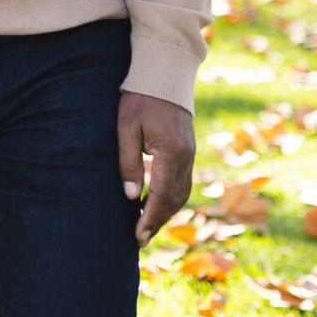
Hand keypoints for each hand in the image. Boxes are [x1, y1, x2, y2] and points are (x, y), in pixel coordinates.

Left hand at [117, 90, 194, 246]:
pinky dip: (171, 199)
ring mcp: (190, 155)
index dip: (150, 217)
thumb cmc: (139, 98)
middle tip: (139, 240)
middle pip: (175, 199)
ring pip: (182, 194)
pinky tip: (157, 206)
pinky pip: (183, 183)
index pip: (162, 194)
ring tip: (147, 228)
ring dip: (166, 213)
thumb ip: (129, 161)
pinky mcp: (187, 152)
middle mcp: (186, 157)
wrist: (163, 76)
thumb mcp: (126, 127)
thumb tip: (131, 196)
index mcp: (171, 152)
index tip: (138, 235)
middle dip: (158, 221)